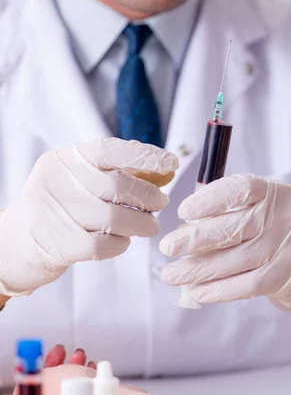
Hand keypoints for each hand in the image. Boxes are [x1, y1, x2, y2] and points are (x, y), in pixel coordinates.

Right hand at [0, 139, 177, 296]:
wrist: (14, 244)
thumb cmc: (57, 210)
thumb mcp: (76, 182)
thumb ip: (112, 174)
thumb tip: (161, 173)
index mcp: (63, 160)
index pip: (109, 149)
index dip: (144, 156)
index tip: (170, 164)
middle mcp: (57, 181)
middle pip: (118, 186)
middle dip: (148, 196)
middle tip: (161, 204)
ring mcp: (56, 213)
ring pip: (115, 218)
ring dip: (142, 224)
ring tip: (149, 227)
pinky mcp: (59, 244)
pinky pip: (105, 245)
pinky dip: (122, 244)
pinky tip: (123, 242)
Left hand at [12, 345, 145, 394]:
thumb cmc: (82, 393)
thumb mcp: (50, 378)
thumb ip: (37, 376)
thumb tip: (34, 374)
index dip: (32, 374)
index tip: (40, 358)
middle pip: (49, 388)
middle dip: (56, 365)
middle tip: (61, 350)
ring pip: (68, 388)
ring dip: (72, 368)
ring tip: (81, 354)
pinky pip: (85, 392)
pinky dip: (86, 377)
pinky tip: (92, 366)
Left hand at [160, 175, 290, 318]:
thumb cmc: (268, 228)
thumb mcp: (254, 207)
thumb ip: (223, 209)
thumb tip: (184, 226)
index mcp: (274, 191)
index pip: (242, 189)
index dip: (210, 200)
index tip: (182, 211)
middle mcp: (284, 217)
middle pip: (235, 228)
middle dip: (195, 240)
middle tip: (167, 247)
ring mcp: (287, 248)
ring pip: (236, 260)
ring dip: (198, 270)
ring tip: (171, 275)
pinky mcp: (284, 276)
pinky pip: (245, 286)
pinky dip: (216, 290)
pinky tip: (194, 292)